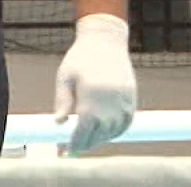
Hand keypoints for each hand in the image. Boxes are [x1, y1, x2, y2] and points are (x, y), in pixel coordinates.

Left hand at [53, 13, 135, 154]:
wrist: (106, 39)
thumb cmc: (81, 57)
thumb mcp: (66, 77)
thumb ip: (63, 101)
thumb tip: (58, 123)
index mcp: (91, 98)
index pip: (83, 131)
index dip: (75, 144)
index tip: (67, 151)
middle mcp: (109, 102)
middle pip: (99, 135)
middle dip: (87, 144)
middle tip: (75, 148)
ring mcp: (123, 101)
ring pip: (113, 131)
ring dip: (101, 139)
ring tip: (89, 140)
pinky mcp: (131, 97)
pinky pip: (126, 122)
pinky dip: (117, 131)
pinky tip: (106, 132)